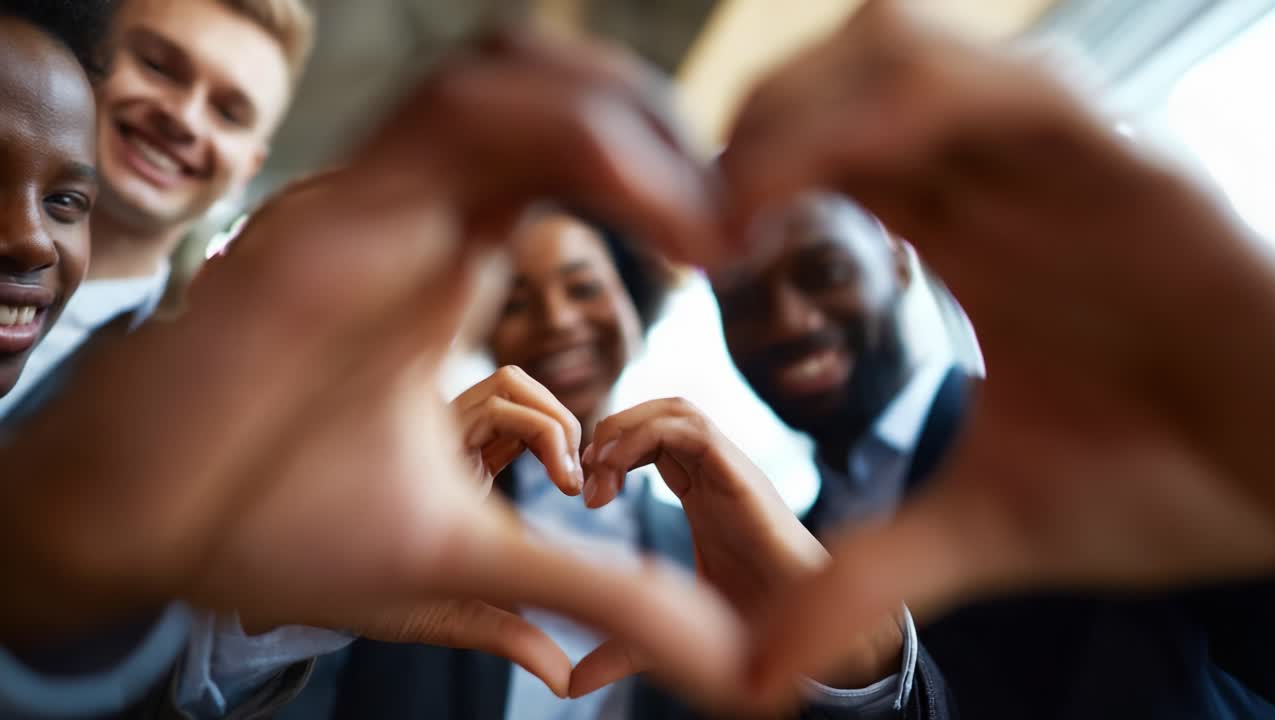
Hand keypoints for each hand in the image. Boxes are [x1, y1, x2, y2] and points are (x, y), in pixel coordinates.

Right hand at [2, 29, 744, 704]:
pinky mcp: (325, 220)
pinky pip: (450, 121)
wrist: (132, 532)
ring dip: (624, 123)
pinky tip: (648, 206)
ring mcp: (365, 205)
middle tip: (736, 217)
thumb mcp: (460, 559)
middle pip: (547, 89)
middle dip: (659, 129)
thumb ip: (581, 589)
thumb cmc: (270, 524)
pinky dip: (562, 134)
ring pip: (506, 78)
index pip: (560, 158)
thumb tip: (699, 663)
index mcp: (440, 264)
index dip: (661, 177)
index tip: (734, 244)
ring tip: (709, 224)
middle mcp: (406, 216)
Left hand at [568, 399, 901, 703]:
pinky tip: (617, 471)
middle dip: (615, 430)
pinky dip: (645, 434)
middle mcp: (716, 473)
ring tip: (599, 467)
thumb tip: (573, 683)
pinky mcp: (739, 475)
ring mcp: (729, 470)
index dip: (613, 452)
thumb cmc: (748, 628)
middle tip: (587, 475)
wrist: (799, 635)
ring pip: (675, 408)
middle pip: (662, 412)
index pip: (653, 441)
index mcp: (702, 493)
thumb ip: (622, 646)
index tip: (587, 495)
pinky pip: (692, 427)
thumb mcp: (666, 630)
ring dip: (626, 426)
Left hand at [720, 0, 1274, 699]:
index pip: (828, 152)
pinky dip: (896, 111)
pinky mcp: (1127, 161)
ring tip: (745, 198)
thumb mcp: (985, 528)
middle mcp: (1002, 179)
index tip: (694, 244)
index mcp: (967, 235)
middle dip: (754, 122)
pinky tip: (827, 179)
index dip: (745, 175)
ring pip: (899, 52)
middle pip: (843, 78)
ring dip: (804, 106)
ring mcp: (1060, 159)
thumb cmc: (1162, 488)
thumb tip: (761, 674)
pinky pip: (999, 88)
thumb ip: (869, 575)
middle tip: (698, 210)